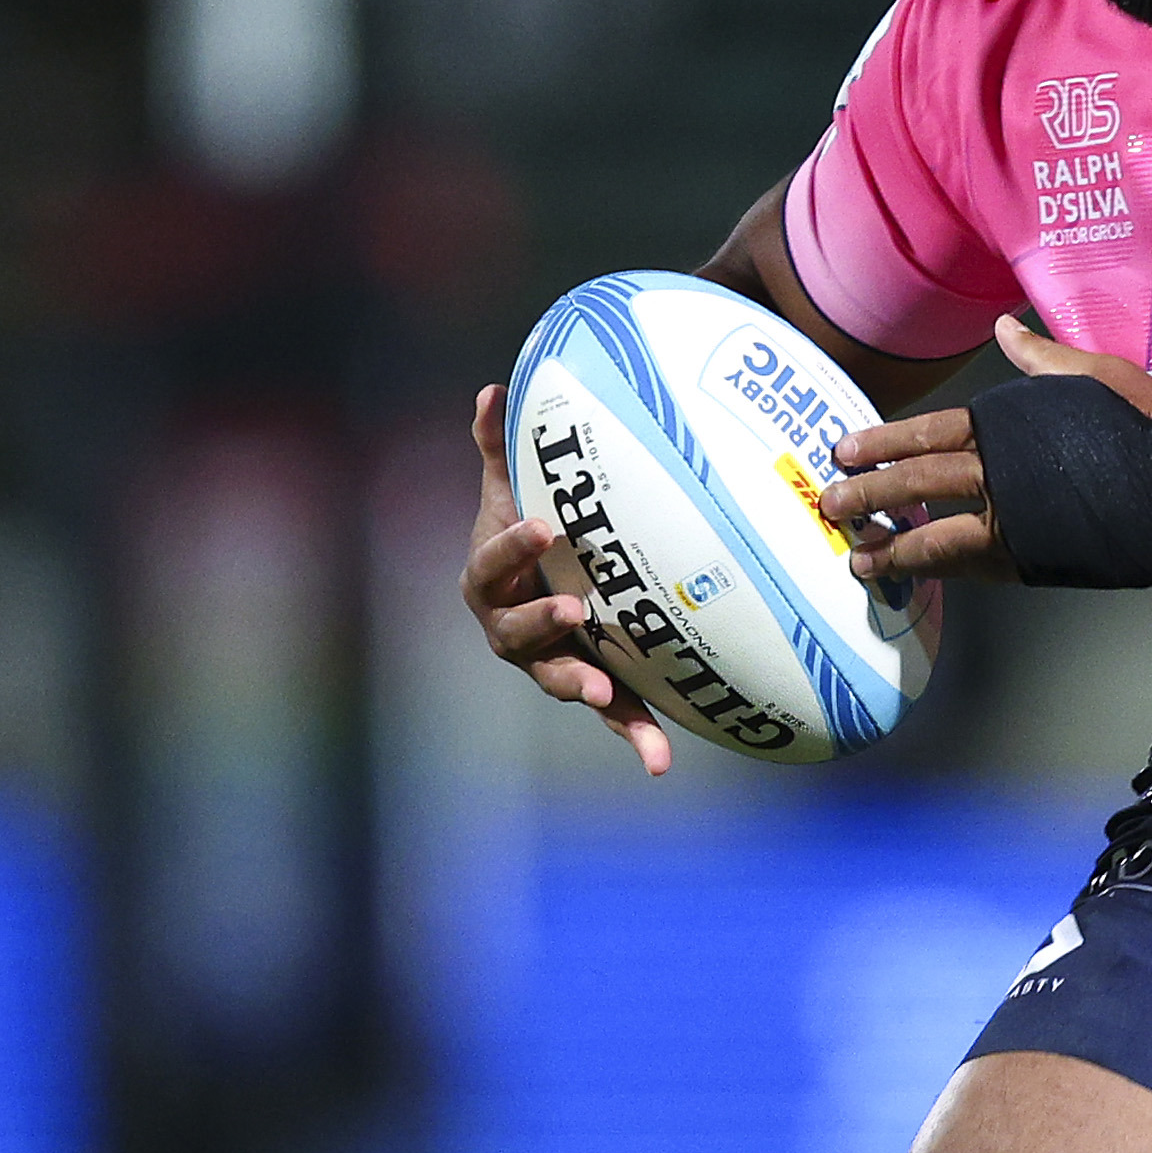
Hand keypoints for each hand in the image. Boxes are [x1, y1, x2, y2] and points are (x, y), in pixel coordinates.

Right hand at [458, 383, 674, 776]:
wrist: (541, 589)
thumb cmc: (526, 535)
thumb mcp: (510, 494)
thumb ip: (500, 448)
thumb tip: (493, 388)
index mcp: (489, 581)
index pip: (493, 564)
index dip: (512, 547)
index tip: (541, 526)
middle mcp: (510, 630)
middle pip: (517, 632)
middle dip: (543, 622)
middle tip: (574, 609)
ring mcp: (550, 664)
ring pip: (559, 679)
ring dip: (581, 686)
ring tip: (604, 697)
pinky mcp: (593, 688)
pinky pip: (615, 717)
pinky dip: (637, 738)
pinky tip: (662, 764)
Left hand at [828, 314, 1151, 586]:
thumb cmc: (1151, 427)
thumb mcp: (1096, 374)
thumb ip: (1042, 359)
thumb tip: (1006, 329)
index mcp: (1008, 421)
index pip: (928, 433)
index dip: (883, 442)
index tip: (845, 450)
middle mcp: (1000, 469)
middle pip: (918, 483)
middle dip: (869, 494)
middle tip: (830, 504)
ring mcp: (1012, 519)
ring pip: (934, 534)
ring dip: (890, 546)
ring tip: (856, 557)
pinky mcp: (1031, 561)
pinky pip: (971, 567)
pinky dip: (936, 570)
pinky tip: (912, 576)